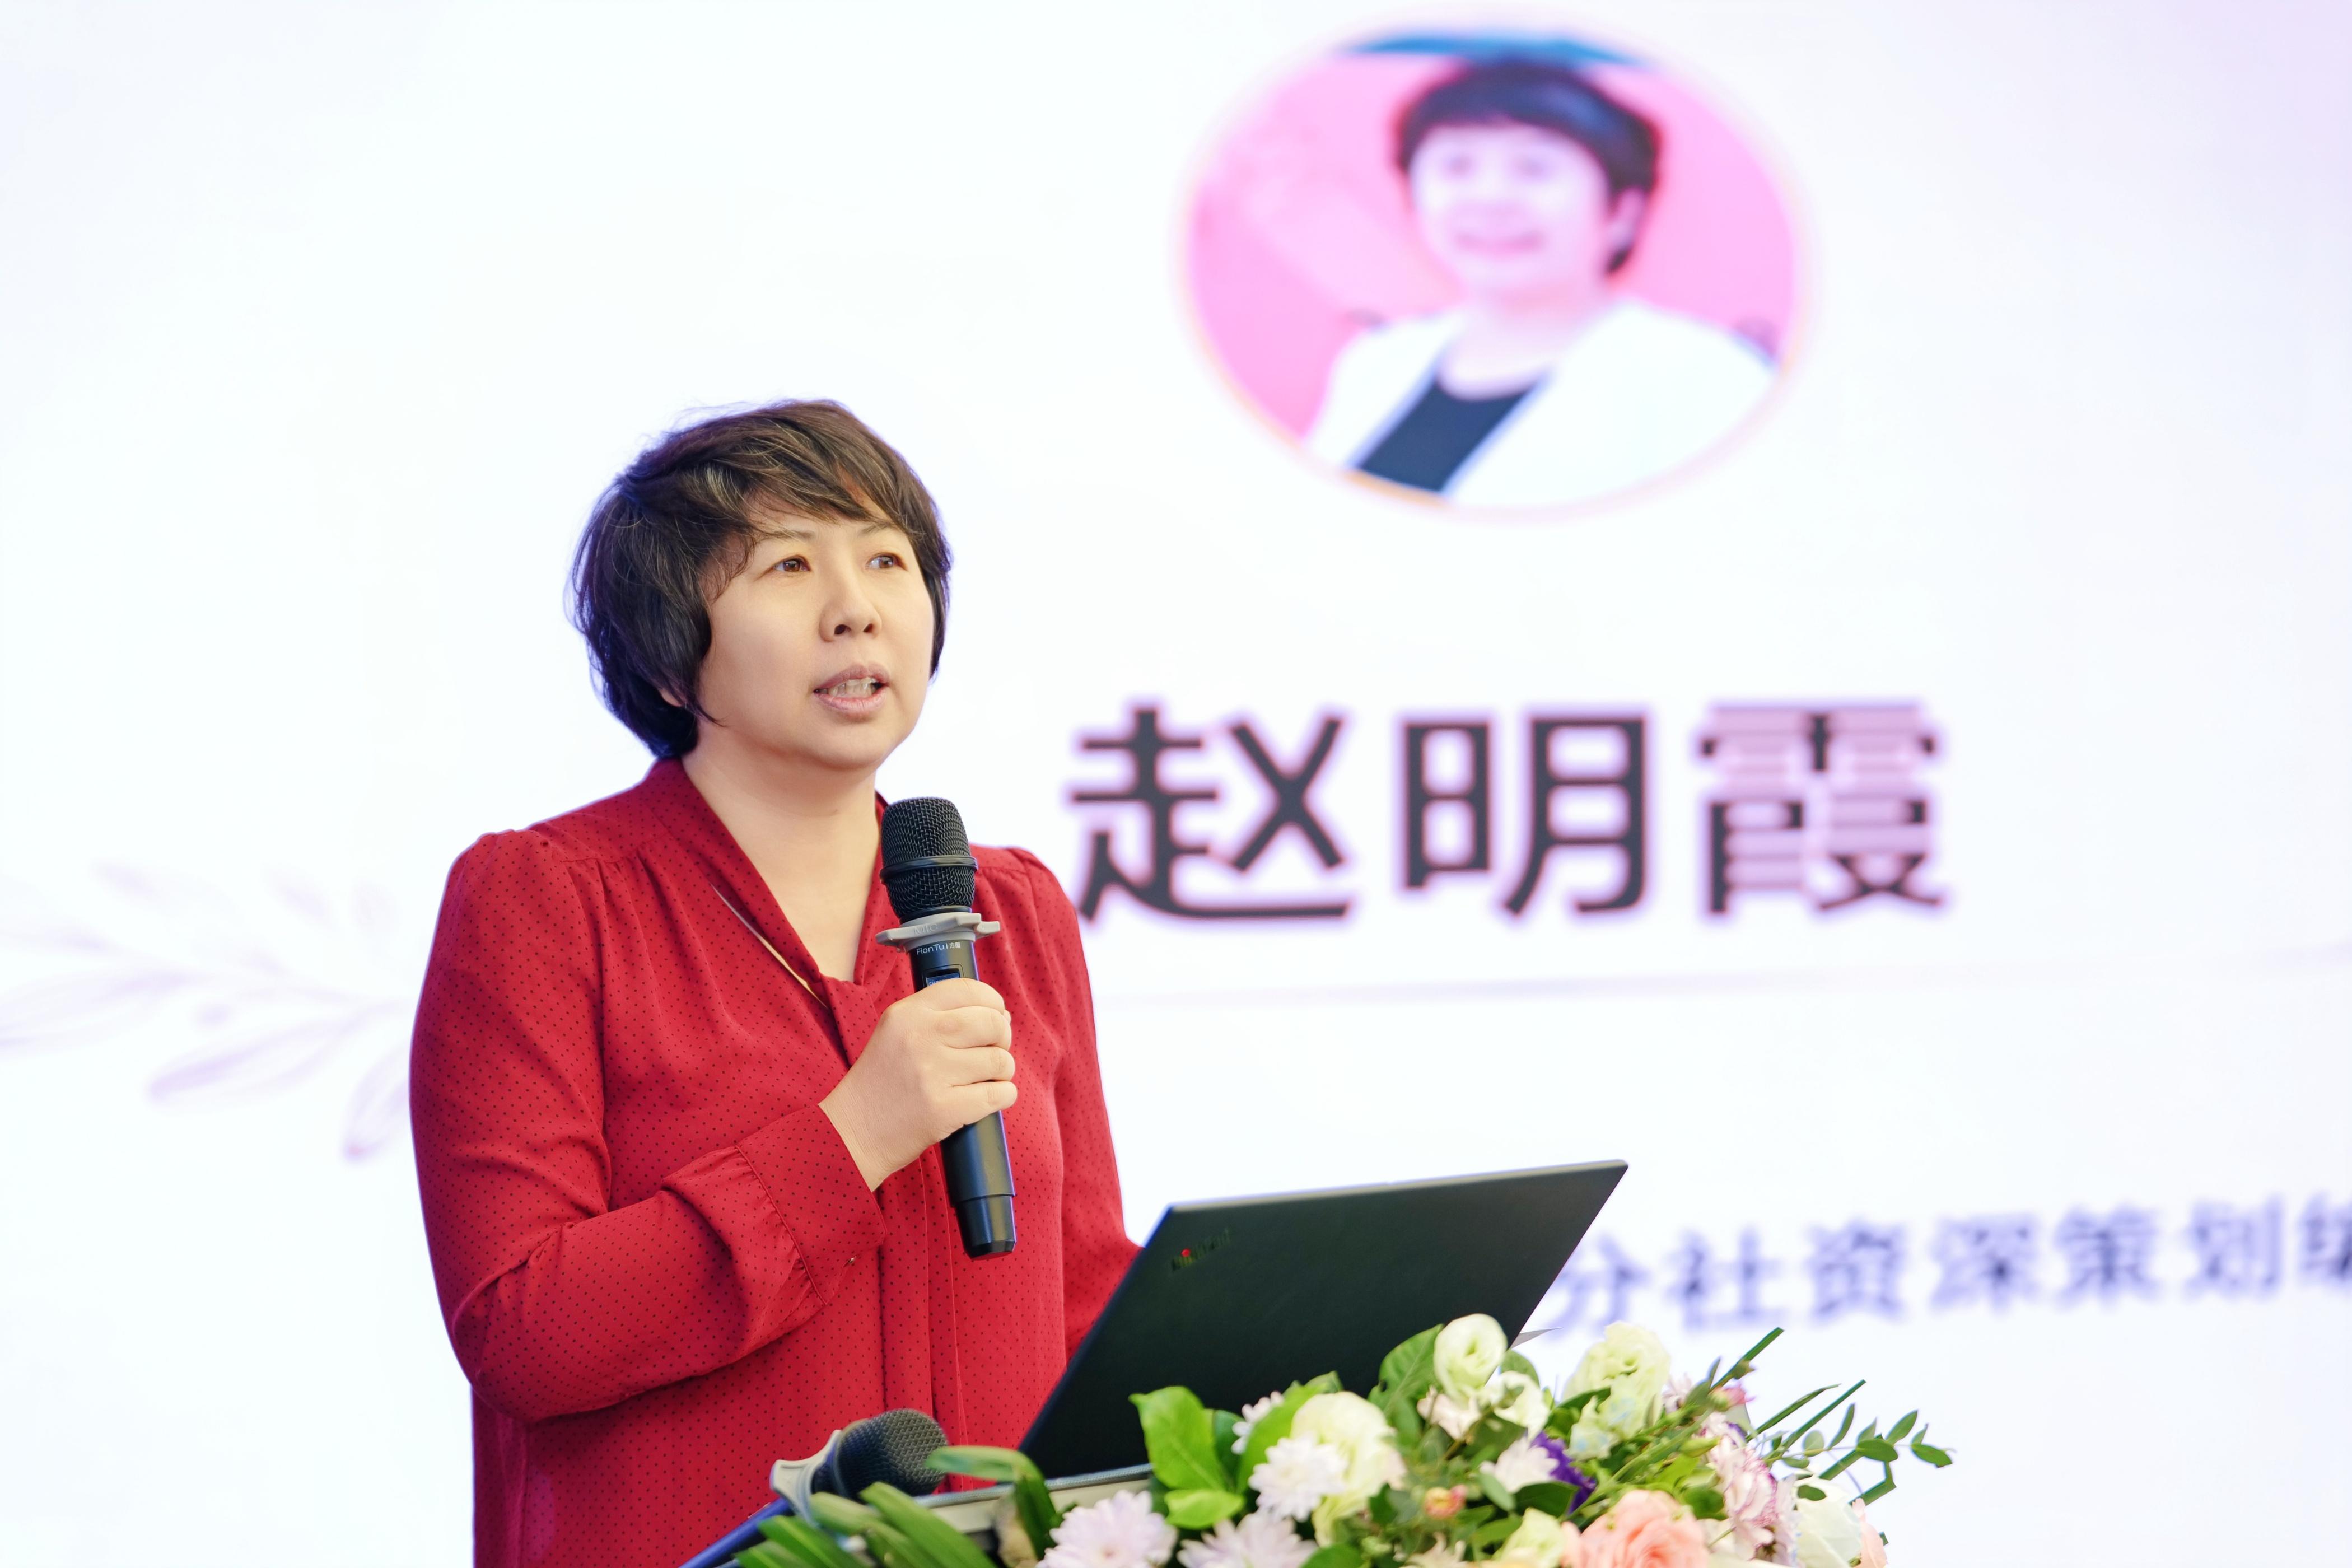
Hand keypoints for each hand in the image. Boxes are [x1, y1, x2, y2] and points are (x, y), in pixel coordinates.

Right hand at [820, 978, 1015, 1189]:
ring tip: (988, 1078)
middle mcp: (920, 1037)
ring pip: (999, 1060)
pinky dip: (1004, 1095)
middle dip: (1003, 1037)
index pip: (968, 990)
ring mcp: (931, 1074)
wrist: (853, 1132)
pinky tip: (991, 1097)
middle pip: (991, 1023)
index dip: (992, 1001)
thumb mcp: (896, 1033)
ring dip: (1003, 1070)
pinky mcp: (943, 1109)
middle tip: (994, 1050)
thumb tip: (1001, 1013)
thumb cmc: (880, 1083)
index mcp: (907, 1014)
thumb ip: (939, 1018)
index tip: (996, 1014)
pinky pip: (999, 1094)